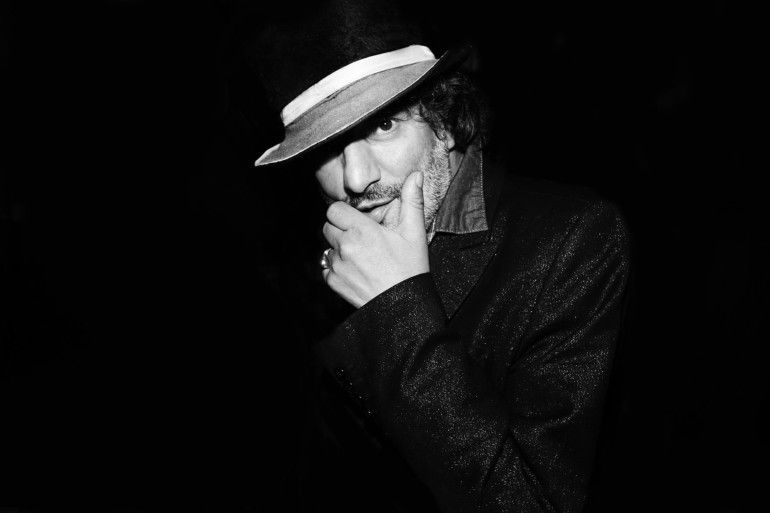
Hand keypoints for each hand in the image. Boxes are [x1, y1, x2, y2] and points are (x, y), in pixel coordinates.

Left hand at [322, 171, 428, 307]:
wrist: (404, 306)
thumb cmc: (410, 269)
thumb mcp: (414, 233)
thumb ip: (413, 201)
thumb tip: (416, 176)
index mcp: (361, 230)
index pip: (334, 210)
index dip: (345, 213)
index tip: (358, 221)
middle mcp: (345, 246)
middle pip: (328, 227)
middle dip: (341, 229)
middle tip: (362, 239)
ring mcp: (337, 265)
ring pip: (328, 247)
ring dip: (339, 249)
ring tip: (361, 257)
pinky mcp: (334, 282)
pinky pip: (327, 268)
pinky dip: (337, 268)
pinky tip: (356, 271)